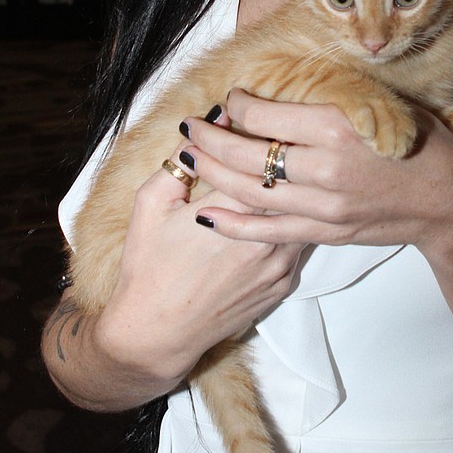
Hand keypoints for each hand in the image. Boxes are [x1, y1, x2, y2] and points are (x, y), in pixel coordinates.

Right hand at [94, 134, 303, 385]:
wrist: (157, 331)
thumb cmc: (149, 266)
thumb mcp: (151, 204)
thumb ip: (181, 160)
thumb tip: (212, 122)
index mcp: (229, 213)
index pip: (262, 159)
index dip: (262, 135)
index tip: (253, 120)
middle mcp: (262, 239)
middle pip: (290, 184)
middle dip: (284, 158)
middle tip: (274, 139)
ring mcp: (278, 265)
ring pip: (303, 213)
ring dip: (295, 191)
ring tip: (281, 173)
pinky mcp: (283, 284)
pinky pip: (300, 243)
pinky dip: (294, 223)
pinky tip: (281, 210)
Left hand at [177, 89, 452, 255]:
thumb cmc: (423, 141)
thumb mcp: (381, 104)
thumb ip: (331, 98)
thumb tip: (279, 88)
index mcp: (337, 125)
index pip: (264, 114)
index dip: (237, 104)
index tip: (231, 97)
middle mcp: (326, 167)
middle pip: (246, 154)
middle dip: (208, 140)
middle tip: (188, 127)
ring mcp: (324, 206)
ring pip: (249, 192)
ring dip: (211, 175)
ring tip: (187, 159)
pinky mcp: (327, 232)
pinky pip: (268, 231)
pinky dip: (234, 223)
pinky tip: (206, 213)